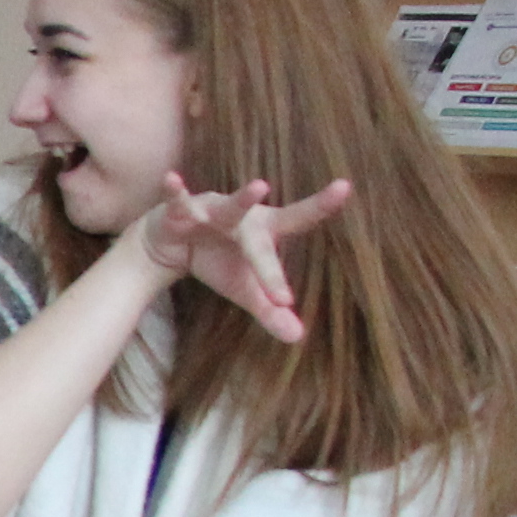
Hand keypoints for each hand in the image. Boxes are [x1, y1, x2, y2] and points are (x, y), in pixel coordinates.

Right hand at [132, 169, 351, 343]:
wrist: (173, 246)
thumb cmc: (218, 261)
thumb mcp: (244, 290)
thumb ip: (270, 311)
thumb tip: (297, 338)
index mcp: (264, 233)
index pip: (298, 220)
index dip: (321, 205)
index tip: (345, 187)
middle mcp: (243, 217)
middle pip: (260, 234)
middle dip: (271, 250)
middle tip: (293, 234)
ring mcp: (212, 210)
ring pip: (228, 208)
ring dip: (241, 200)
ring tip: (260, 186)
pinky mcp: (180, 211)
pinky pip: (177, 201)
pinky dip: (174, 192)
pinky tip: (171, 179)